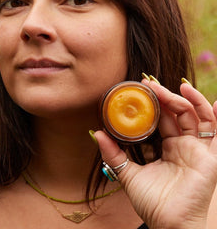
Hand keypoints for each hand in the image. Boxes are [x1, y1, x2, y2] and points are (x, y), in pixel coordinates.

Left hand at [95, 80, 216, 228]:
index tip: (144, 88)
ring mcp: (198, 151)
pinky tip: (216, 104)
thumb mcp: (128, 173)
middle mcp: (184, 145)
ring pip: (198, 118)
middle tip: (153, 85)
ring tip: (179, 87)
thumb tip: (96, 133)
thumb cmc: (151, 202)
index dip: (156, 102)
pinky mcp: (210, 159)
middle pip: (179, 114)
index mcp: (168, 147)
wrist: (167, 224)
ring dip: (190, 100)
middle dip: (168, 97)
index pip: (164, 118)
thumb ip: (113, 154)